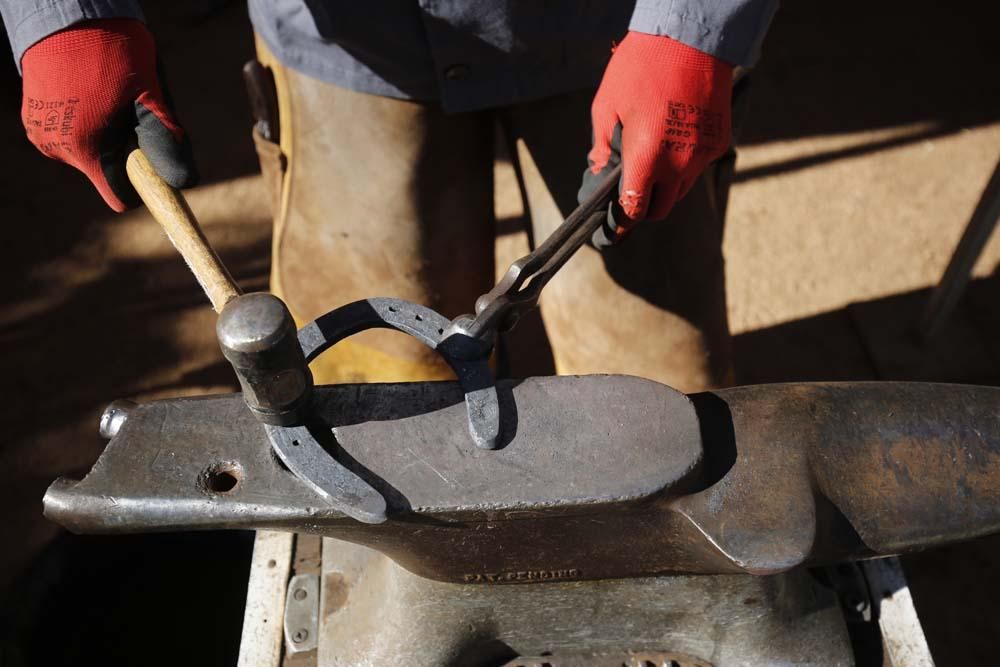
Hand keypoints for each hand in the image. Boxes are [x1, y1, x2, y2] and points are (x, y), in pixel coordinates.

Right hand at [20, 19, 195, 211]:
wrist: (67, 10)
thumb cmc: (114, 51)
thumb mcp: (150, 97)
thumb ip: (165, 142)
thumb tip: (186, 183)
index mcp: (86, 149)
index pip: (121, 197)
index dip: (144, 184)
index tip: (156, 163)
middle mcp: (57, 148)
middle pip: (107, 172)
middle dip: (126, 150)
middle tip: (131, 110)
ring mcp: (41, 132)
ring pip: (90, 152)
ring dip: (106, 134)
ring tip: (108, 94)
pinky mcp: (33, 117)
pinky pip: (70, 134)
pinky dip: (86, 120)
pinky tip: (90, 90)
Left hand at [583, 31, 732, 231]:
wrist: (691, 36)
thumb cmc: (641, 66)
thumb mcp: (606, 107)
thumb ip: (602, 148)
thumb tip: (598, 175)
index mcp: (647, 157)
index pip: (634, 209)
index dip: (621, 223)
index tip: (613, 230)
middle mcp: (679, 163)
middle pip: (661, 208)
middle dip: (644, 207)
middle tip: (630, 193)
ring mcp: (702, 154)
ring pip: (681, 189)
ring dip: (665, 187)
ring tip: (650, 160)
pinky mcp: (718, 141)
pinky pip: (697, 166)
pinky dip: (683, 164)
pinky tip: (672, 138)